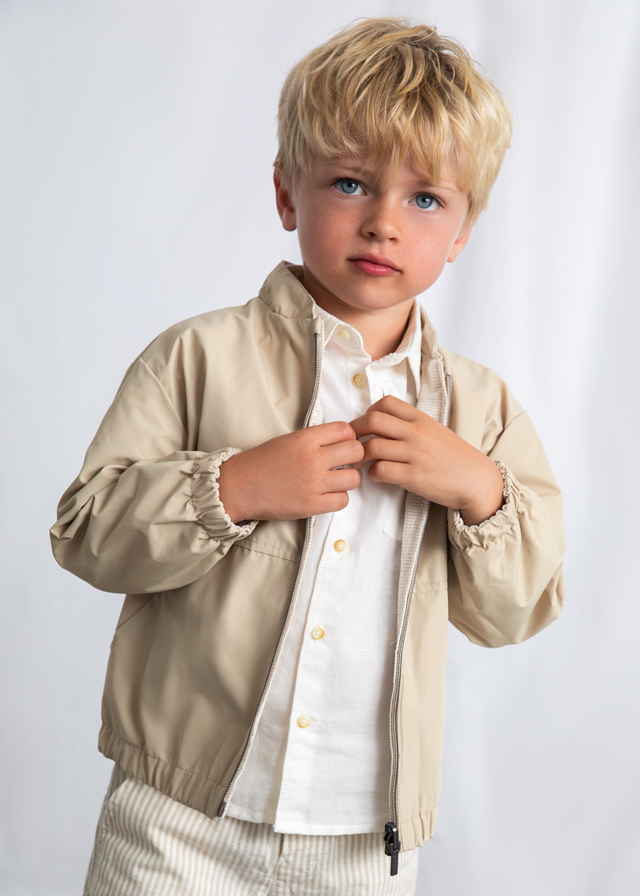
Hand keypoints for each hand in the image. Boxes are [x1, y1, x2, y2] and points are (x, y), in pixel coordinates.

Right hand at [217, 422, 364, 522]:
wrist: (238, 487)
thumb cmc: (261, 462)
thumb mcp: (288, 440)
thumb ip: (314, 439)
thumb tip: (342, 440)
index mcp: (305, 439)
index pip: (345, 430)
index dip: (347, 437)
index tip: (340, 445)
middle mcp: (312, 459)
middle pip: (356, 451)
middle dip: (353, 457)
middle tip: (342, 463)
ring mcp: (314, 483)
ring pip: (354, 478)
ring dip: (346, 480)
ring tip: (333, 481)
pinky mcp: (311, 505)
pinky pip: (343, 500)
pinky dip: (337, 498)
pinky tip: (326, 495)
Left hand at [350, 396, 504, 525]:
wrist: (477, 480)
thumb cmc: (455, 458)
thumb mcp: (435, 431)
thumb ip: (413, 425)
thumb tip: (386, 422)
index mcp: (421, 419)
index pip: (386, 403)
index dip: (368, 412)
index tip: (364, 424)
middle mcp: (417, 433)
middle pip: (373, 420)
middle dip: (354, 431)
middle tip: (350, 442)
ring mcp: (415, 454)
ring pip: (373, 446)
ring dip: (360, 455)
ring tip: (361, 462)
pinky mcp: (414, 476)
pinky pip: (381, 470)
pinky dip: (372, 473)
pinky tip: (376, 476)